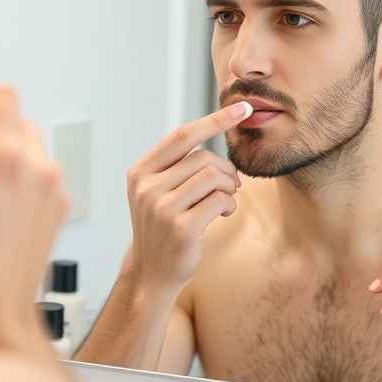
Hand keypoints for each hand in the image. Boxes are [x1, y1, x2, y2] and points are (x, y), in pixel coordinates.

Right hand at [124, 101, 253, 291]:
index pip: (181, 136)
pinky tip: (224, 213)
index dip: (213, 120)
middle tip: (233, 182)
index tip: (240, 109)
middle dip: (225, 168)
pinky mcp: (182, 228)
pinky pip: (219, 200)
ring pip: (212, 177)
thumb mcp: (157, 191)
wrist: (151, 272)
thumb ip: (176, 165)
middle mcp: (146, 188)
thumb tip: (214, 131)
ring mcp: (162, 208)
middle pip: (202, 158)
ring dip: (229, 187)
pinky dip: (229, 204)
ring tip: (228, 198)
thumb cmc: (162, 226)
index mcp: (140, 173)